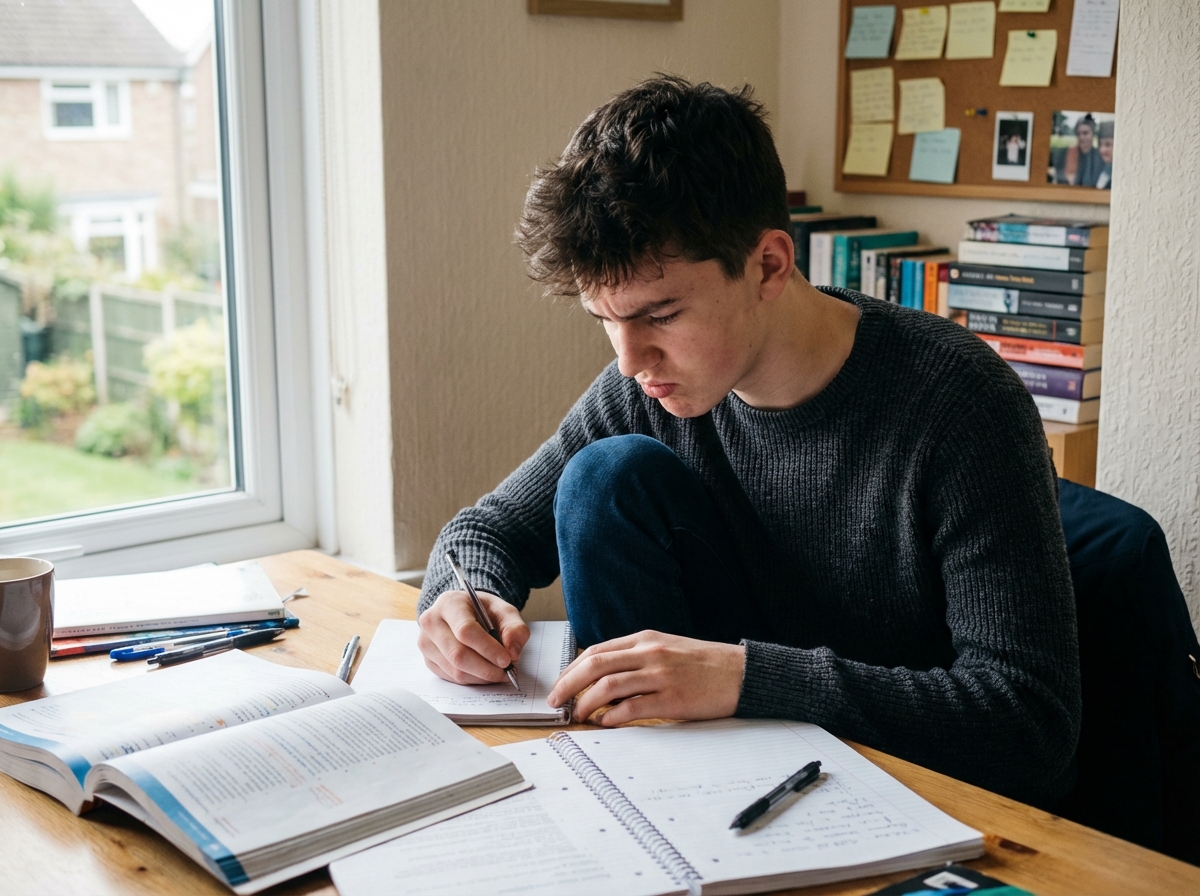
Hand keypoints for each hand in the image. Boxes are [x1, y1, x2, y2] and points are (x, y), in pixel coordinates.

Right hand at [417, 590, 529, 684]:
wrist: (464, 613)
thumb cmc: (483, 611)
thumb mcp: (504, 611)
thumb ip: (515, 628)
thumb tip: (512, 652)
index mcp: (449, 603)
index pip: (465, 630)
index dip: (487, 648)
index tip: (507, 660)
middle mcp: (431, 622)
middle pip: (458, 654)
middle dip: (486, 668)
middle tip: (506, 672)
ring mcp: (426, 643)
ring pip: (455, 670)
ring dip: (481, 676)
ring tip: (498, 672)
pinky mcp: (428, 660)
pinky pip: (451, 678)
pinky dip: (472, 680)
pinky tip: (484, 672)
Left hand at [547, 630, 745, 725]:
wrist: (741, 673)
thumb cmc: (704, 663)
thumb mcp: (666, 647)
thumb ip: (636, 656)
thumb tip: (602, 676)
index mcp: (645, 639)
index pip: (596, 651)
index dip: (571, 669)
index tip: (559, 685)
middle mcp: (649, 653)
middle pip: (595, 666)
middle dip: (568, 685)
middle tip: (555, 702)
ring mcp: (661, 675)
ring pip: (608, 686)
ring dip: (586, 703)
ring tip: (578, 716)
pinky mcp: (672, 699)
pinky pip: (633, 707)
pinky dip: (613, 716)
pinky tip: (605, 723)